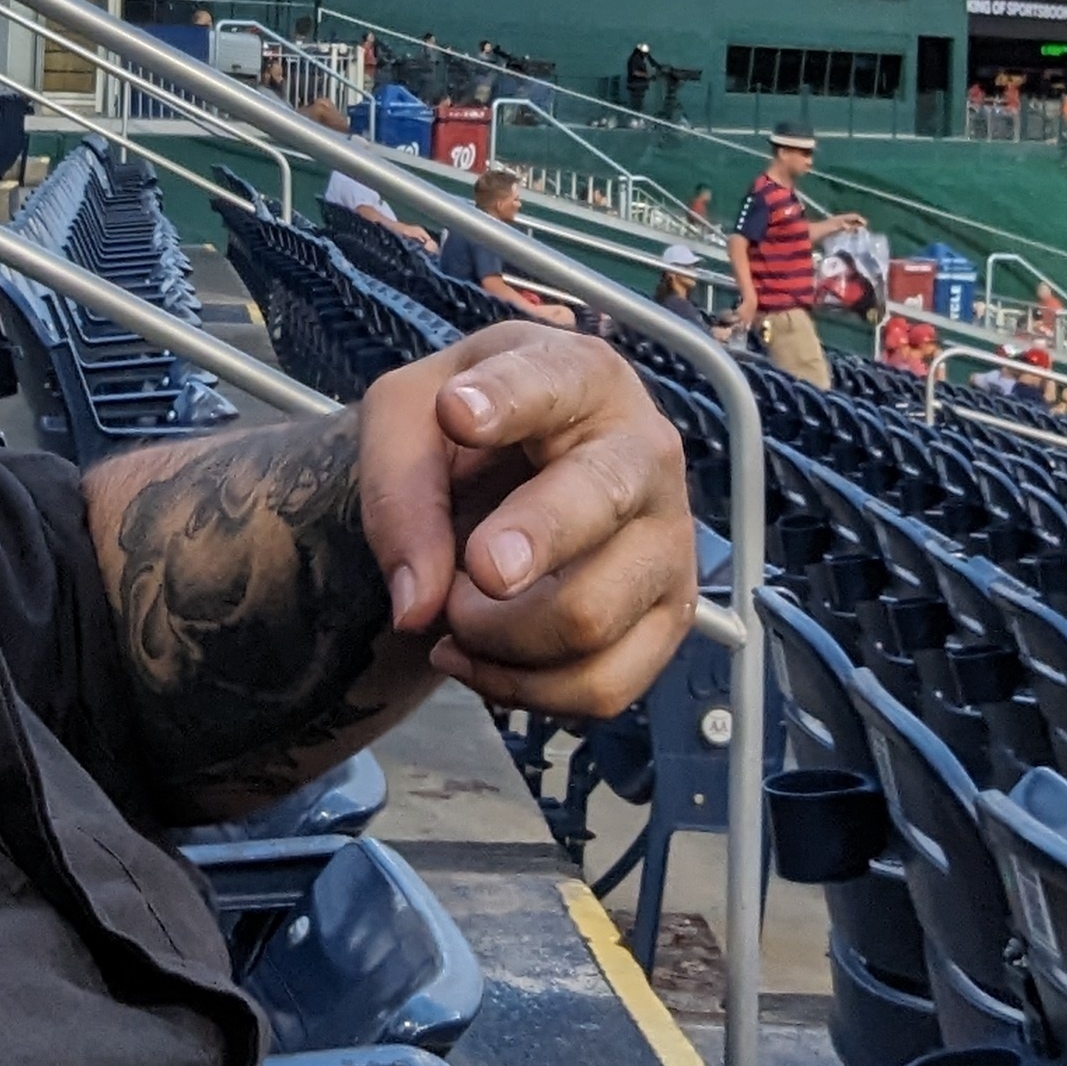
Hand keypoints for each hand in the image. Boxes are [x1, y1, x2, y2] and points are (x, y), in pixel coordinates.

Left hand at [356, 326, 695, 718]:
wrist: (512, 474)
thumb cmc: (468, 430)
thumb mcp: (404, 421)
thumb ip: (397, 491)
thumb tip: (417, 603)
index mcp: (581, 376)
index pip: (551, 381)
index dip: (506, 398)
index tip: (455, 412)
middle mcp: (646, 451)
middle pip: (599, 501)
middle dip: (536, 539)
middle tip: (481, 568)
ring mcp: (668, 539)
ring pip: (589, 617)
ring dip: (494, 634)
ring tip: (454, 610)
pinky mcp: (669, 616)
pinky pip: (603, 686)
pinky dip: (522, 688)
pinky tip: (479, 657)